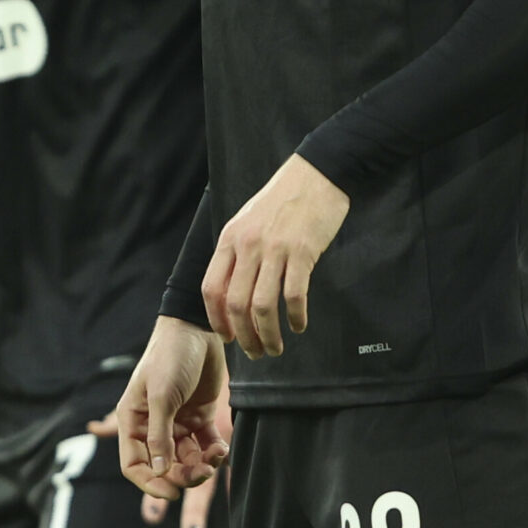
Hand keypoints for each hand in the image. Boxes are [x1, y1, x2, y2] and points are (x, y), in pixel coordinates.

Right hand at [109, 317, 230, 503]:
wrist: (197, 329)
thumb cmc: (171, 357)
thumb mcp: (162, 396)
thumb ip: (160, 435)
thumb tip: (160, 471)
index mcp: (133, 421)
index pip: (134, 465)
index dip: (150, 483)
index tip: (172, 493)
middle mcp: (152, 426)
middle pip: (164, 467)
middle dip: (182, 475)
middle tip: (202, 472)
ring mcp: (176, 423)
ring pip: (186, 460)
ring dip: (201, 465)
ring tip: (215, 457)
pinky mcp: (199, 417)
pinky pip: (205, 446)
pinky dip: (214, 452)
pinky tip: (221, 448)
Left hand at [203, 154, 348, 358]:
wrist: (316, 175)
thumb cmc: (281, 201)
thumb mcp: (247, 222)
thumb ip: (236, 254)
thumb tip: (231, 293)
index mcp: (230, 239)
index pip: (211, 288)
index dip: (217, 319)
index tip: (228, 337)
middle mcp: (248, 245)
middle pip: (236, 304)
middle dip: (244, 336)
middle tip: (255, 352)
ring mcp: (275, 249)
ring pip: (263, 306)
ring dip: (268, 334)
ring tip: (275, 347)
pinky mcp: (302, 252)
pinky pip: (293, 295)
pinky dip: (294, 317)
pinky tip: (298, 325)